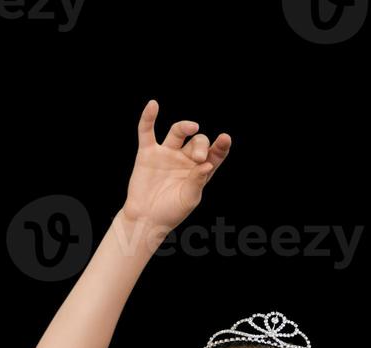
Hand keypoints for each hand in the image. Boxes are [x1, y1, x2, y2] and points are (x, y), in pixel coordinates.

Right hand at [122, 99, 230, 233]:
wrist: (145, 219)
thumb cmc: (170, 212)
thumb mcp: (189, 200)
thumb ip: (197, 181)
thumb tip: (207, 164)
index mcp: (200, 171)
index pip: (215, 154)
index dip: (221, 146)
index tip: (225, 139)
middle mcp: (185, 159)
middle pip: (198, 141)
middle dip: (201, 145)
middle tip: (199, 158)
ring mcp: (167, 154)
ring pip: (178, 132)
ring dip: (185, 127)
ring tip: (192, 127)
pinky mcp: (148, 153)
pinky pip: (147, 131)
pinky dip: (148, 118)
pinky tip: (153, 105)